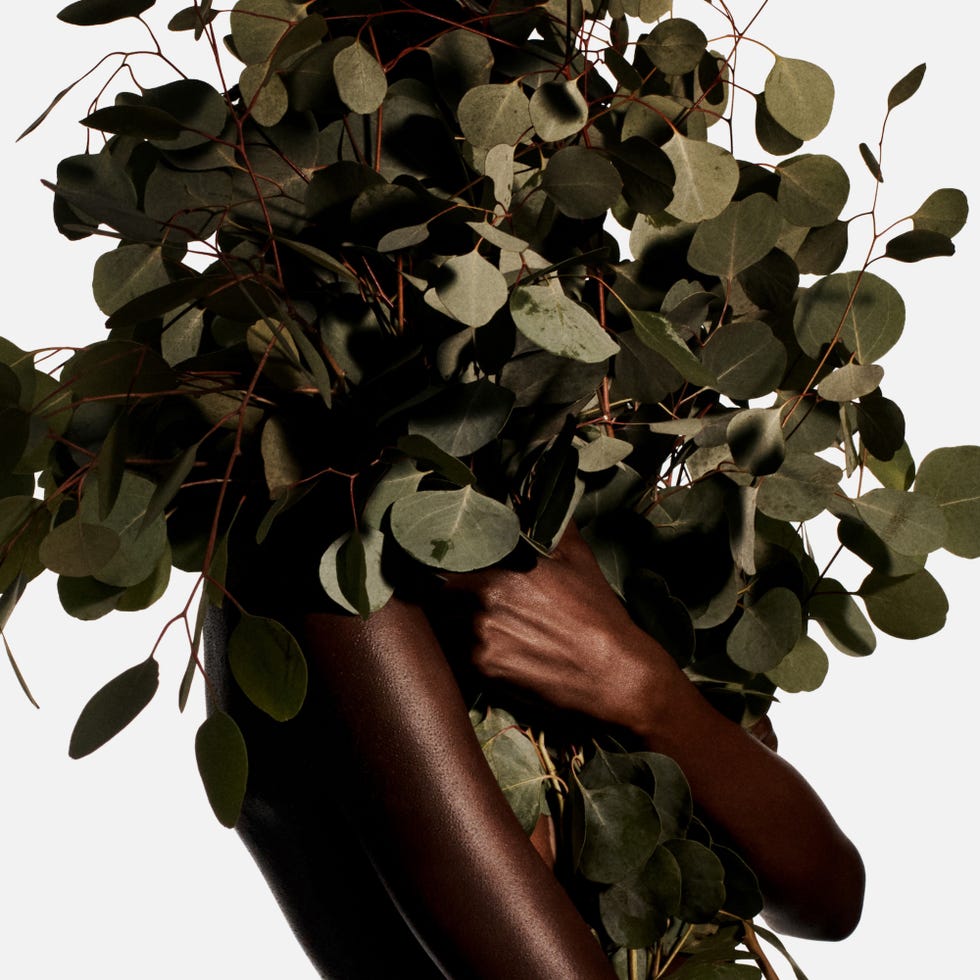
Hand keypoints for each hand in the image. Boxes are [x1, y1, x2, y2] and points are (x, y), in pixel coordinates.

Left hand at [441, 523, 678, 732]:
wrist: (615, 676)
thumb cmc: (597, 615)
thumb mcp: (577, 557)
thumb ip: (548, 522)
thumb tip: (535, 493)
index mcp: (497, 569)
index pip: (444, 559)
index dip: (440, 559)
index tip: (445, 561)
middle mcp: (481, 602)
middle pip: (440, 593)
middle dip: (449, 593)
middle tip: (466, 596)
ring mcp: (478, 638)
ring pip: (447, 624)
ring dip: (456, 622)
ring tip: (488, 625)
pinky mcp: (482, 671)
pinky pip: (460, 654)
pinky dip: (470, 650)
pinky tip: (497, 649)